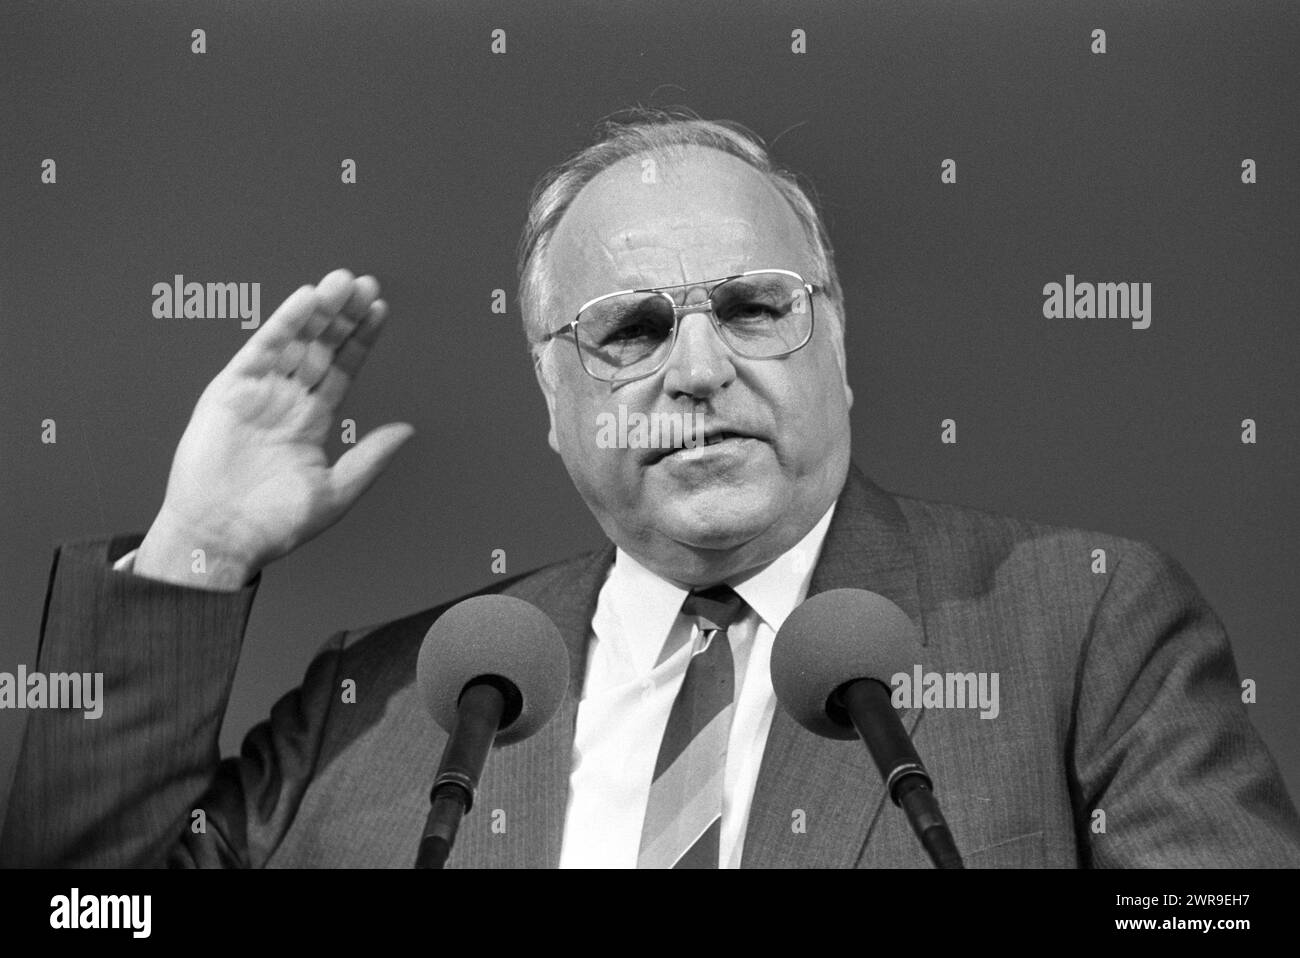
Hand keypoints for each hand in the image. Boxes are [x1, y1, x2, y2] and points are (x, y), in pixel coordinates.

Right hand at [134, 269, 413, 589]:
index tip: (380, 310)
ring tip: (343, 282)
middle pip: (321, 347)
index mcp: (311, 420)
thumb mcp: (336, 491)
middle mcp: (287, 401)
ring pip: (295, 341)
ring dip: (318, 311)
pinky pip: (262, 349)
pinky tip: (305, 300)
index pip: (342, 369)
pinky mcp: (231, 390)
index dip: (360, 340)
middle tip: (366, 284)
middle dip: (343, 316)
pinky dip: (283, 323)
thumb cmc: (273, 524)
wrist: (222, 539)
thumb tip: (407, 431)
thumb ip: (370, 457)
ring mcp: (259, 393)